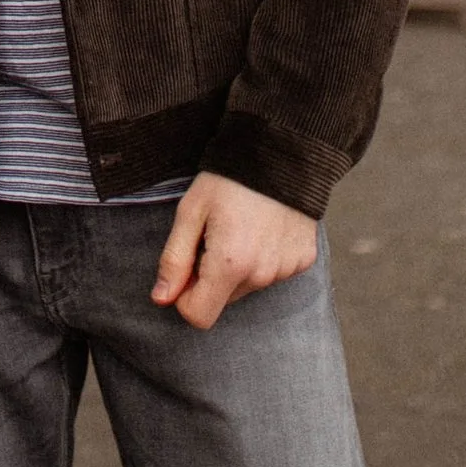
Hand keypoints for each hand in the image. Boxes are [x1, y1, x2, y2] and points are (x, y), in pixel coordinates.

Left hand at [151, 172, 318, 331]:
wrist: (281, 150)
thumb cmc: (229, 178)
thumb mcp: (191, 212)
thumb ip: (174, 259)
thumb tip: (162, 299)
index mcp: (230, 264)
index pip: (199, 316)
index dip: (184, 296)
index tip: (187, 266)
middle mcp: (262, 274)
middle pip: (223, 300)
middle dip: (212, 277)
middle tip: (214, 235)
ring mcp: (286, 269)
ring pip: (248, 286)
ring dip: (238, 267)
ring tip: (241, 227)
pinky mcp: (303, 260)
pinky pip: (273, 273)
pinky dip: (264, 257)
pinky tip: (263, 227)